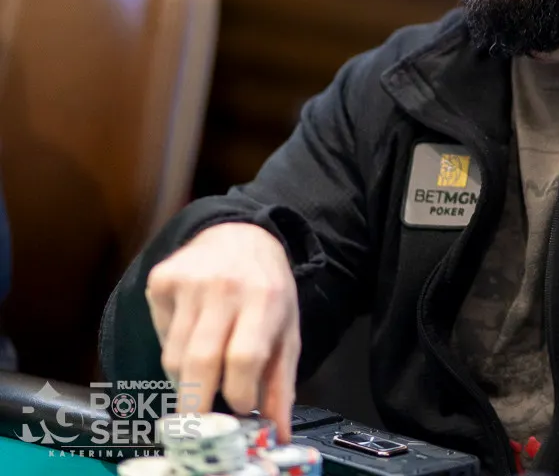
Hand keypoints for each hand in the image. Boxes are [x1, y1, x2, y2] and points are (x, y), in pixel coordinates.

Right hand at [145, 222, 299, 441]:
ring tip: (203, 373)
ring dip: (186, 378)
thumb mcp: (287, 330)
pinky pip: (160, 334)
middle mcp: (225, 287)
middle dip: (197, 403)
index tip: (239, 408)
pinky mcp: (161, 279)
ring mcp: (189, 281)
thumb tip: (277, 434)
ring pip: (174, 355)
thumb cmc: (268, 290)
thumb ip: (281, 384)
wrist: (240, 235)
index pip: (244, 357)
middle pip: (201, 360)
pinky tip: (190, 334)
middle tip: (200, 423)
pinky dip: (172, 347)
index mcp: (265, 298)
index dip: (238, 393)